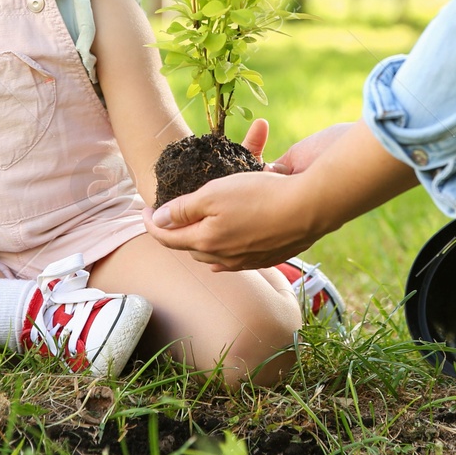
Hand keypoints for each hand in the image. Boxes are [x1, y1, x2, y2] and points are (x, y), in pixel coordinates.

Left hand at [144, 121, 418, 270]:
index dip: (152, 223)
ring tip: (195, 231)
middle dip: (176, 234)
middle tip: (168, 218)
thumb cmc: (260, 196)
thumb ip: (182, 210)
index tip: (144, 209)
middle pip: (191, 249)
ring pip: (216, 256)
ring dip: (202, 243)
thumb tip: (157, 220)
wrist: (311, 207)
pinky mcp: (270, 255)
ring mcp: (249, 259)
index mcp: (206, 241)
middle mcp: (225, 257)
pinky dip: (228, 250)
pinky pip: (239, 257)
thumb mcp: (213, 195)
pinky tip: (228, 245)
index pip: (168, 237)